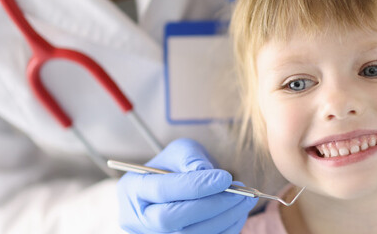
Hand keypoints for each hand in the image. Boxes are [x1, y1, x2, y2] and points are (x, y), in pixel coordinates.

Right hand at [117, 138, 256, 232]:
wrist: (174, 189)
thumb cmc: (175, 167)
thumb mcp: (180, 151)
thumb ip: (190, 157)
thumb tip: (206, 173)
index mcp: (132, 189)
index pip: (162, 191)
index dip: (196, 186)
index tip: (225, 178)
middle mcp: (138, 218)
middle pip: (171, 219)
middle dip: (210, 205)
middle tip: (239, 192)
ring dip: (223, 218)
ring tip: (244, 200)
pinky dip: (226, 229)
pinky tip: (238, 213)